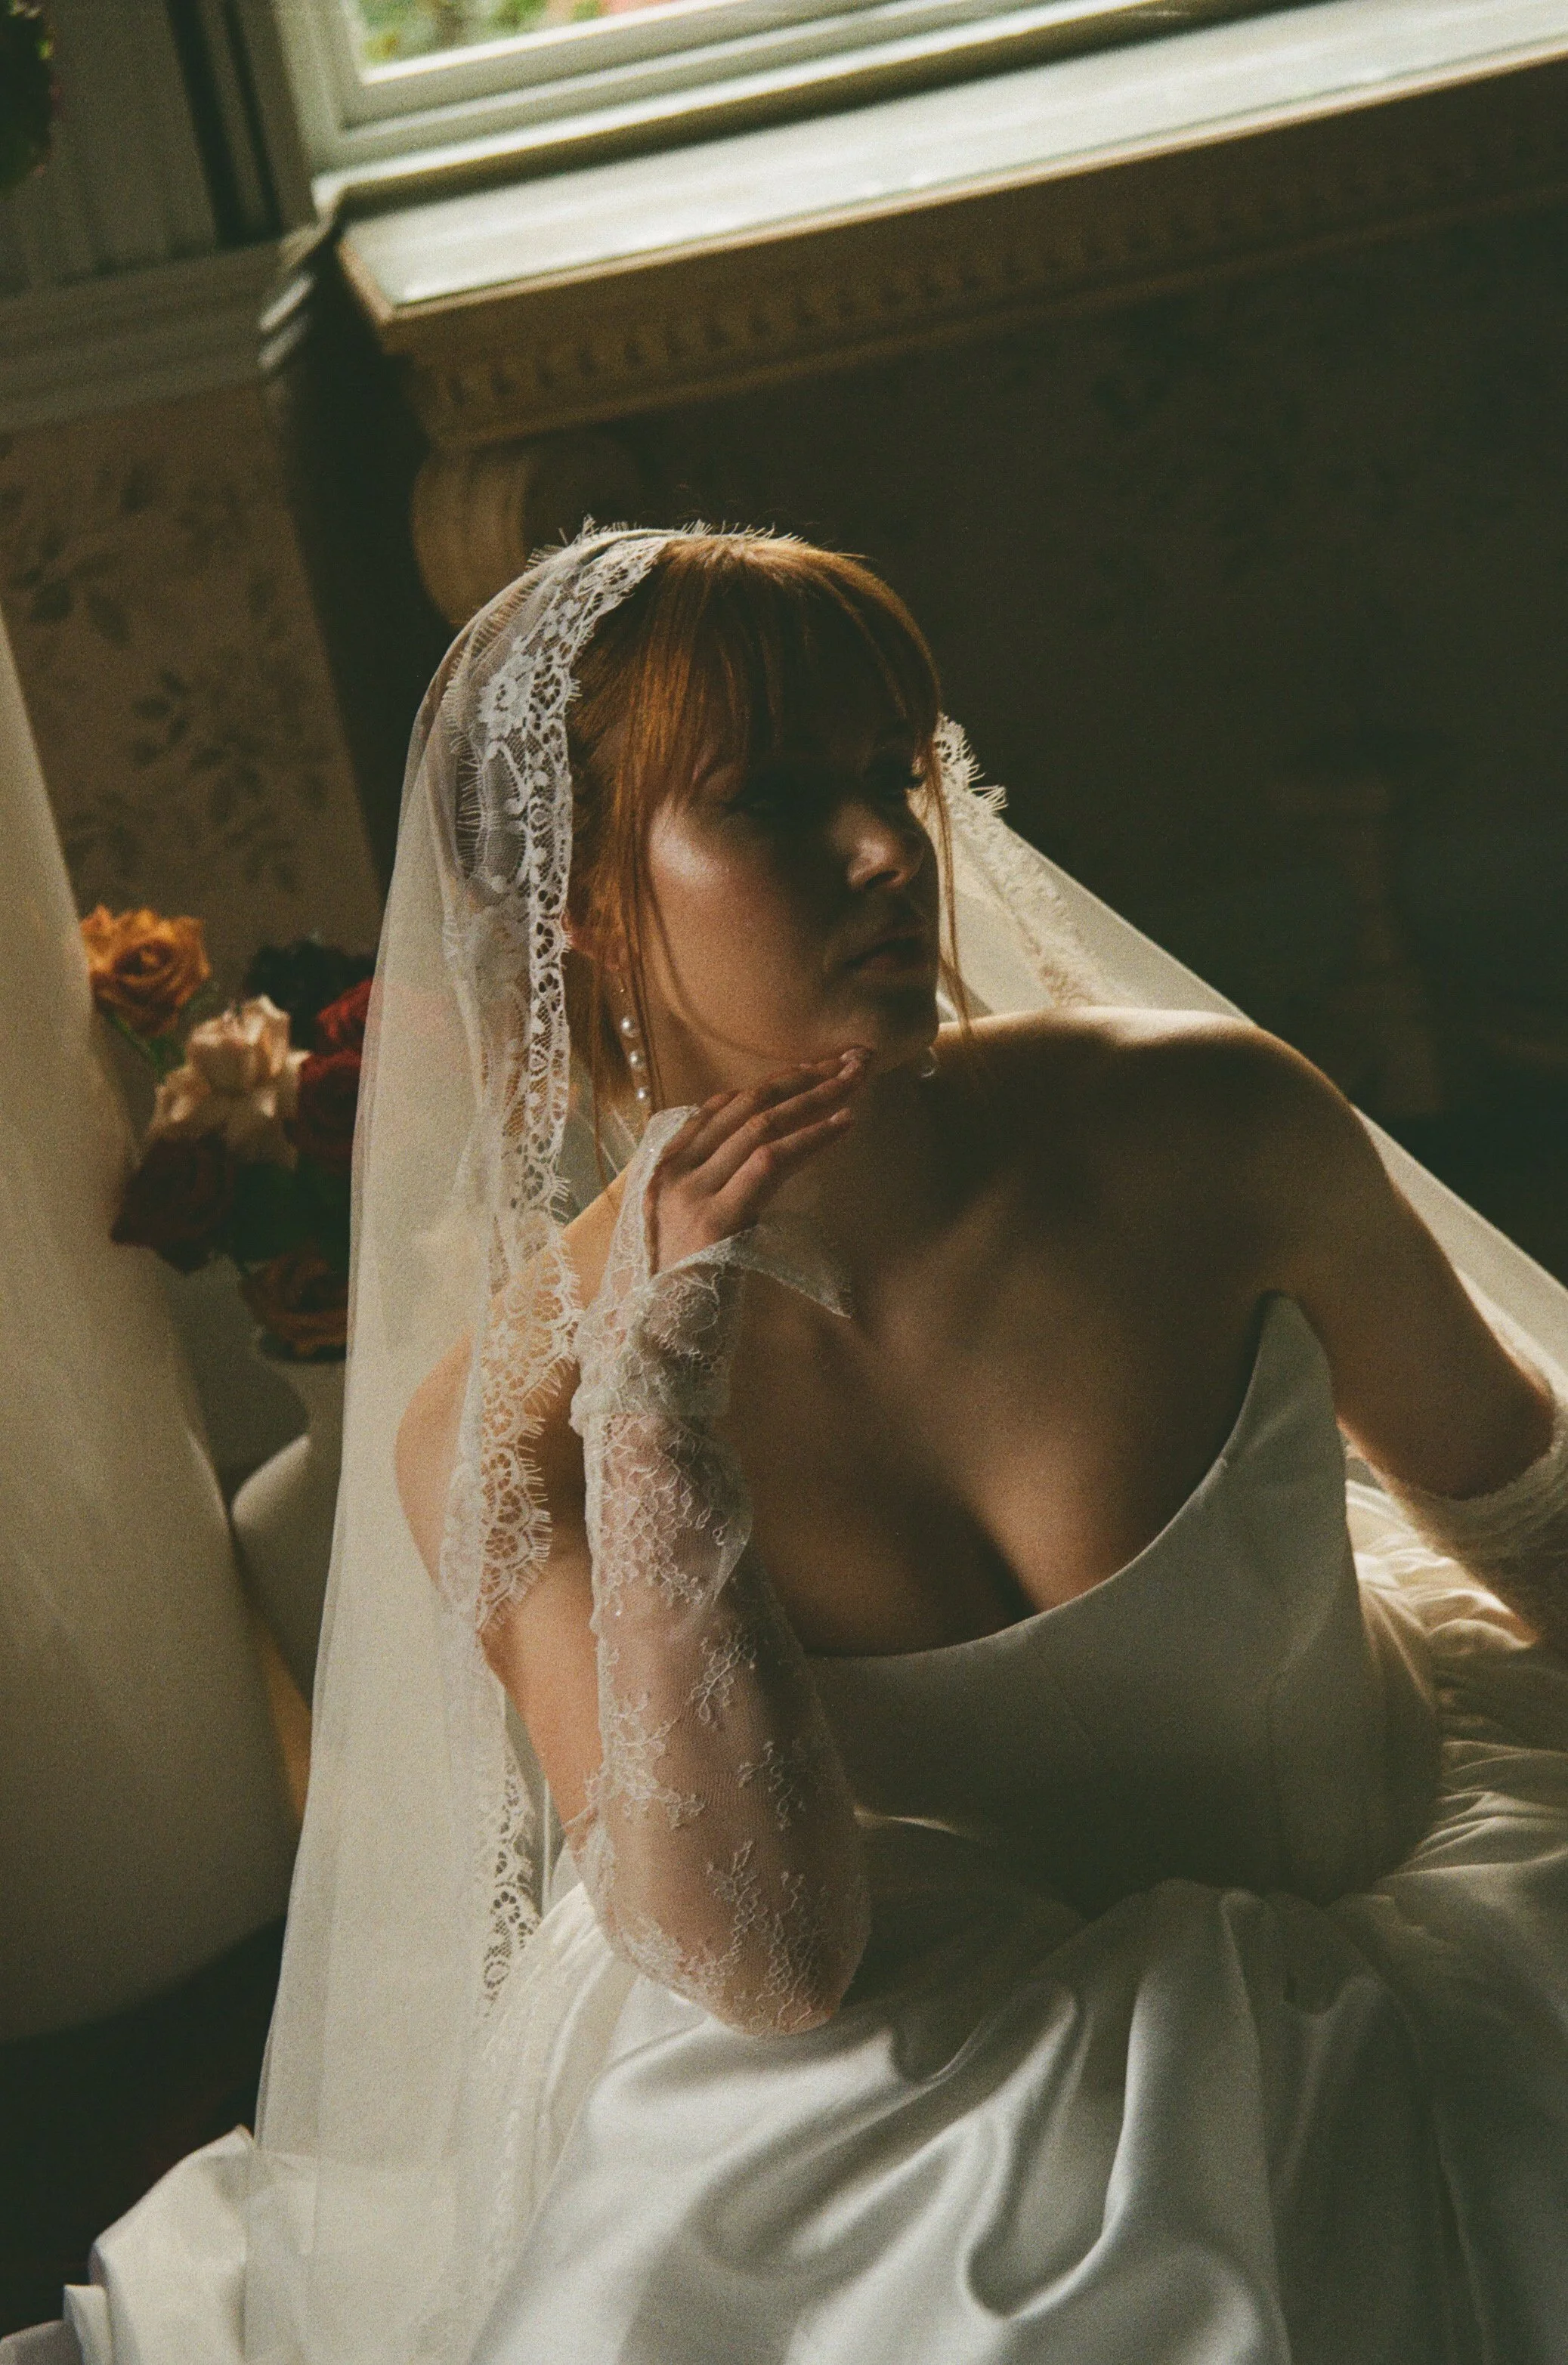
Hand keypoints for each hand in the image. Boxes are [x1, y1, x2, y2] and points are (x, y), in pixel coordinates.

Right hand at [646, 1052, 868, 1271]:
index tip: (819, 1067)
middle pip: (749, 1105)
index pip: (723, 1107)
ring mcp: (692, 1192)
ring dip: (816, 1097)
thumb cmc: (685, 1290)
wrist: (658, 1340)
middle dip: (804, 1077)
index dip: (775, 1082)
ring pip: (762, 1125)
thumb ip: (720, 1187)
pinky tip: (844, 1123)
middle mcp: (675, 1171)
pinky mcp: (717, 1218)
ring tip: (857, 1080)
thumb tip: (769, 1154)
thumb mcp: (695, 1227)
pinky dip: (811, 1138)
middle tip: (853, 1059)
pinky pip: (770, 1162)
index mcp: (666, 1168)